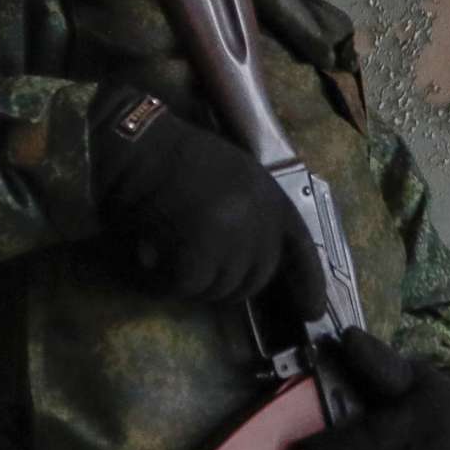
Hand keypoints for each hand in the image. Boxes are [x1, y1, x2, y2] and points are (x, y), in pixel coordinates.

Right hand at [89, 85, 326, 311]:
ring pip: (220, 287)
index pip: (300, 247)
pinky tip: (150, 258)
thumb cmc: (173, 156)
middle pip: (254, 278)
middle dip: (224, 284)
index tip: (313, 311)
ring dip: (191, 281)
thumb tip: (246, 268)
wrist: (136, 137)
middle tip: (190, 270)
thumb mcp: (231, 178)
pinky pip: (188, 284)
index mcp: (269, 194)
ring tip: (165, 254)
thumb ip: (249, 218)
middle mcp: (259, 214)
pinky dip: (165, 279)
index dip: (308, 282)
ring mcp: (232, 231)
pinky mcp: (199, 244)